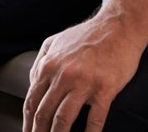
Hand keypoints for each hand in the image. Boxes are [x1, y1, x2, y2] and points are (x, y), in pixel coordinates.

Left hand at [23, 12, 144, 131]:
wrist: (119, 25)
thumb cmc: (88, 35)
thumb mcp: (56, 41)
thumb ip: (40, 61)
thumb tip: (31, 84)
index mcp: (49, 65)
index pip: (32, 101)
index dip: (28, 122)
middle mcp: (63, 74)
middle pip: (44, 113)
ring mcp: (84, 82)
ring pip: (63, 119)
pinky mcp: (105, 88)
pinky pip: (94, 119)